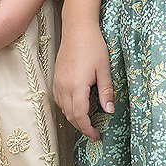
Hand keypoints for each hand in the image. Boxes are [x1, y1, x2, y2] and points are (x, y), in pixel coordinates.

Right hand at [53, 19, 113, 141]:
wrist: (77, 29)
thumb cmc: (93, 47)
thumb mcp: (104, 70)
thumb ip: (106, 92)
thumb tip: (109, 111)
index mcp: (77, 86)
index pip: (80, 116)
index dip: (88, 129)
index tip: (96, 136)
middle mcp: (64, 87)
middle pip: (70, 115)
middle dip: (82, 127)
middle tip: (94, 133)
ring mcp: (58, 82)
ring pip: (63, 109)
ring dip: (74, 118)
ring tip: (87, 122)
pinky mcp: (56, 78)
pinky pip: (59, 100)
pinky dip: (67, 108)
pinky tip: (76, 107)